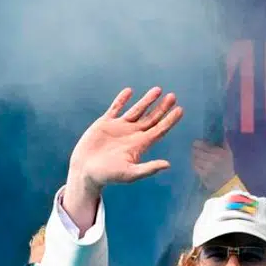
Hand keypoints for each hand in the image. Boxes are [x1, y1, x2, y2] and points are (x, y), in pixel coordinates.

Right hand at [69, 87, 183, 192]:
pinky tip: (129, 91)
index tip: (180, 110)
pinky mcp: (105, 123)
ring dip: (147, 100)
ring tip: (158, 89)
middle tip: (173, 97)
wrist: (85, 171)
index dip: (170, 120)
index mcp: (139, 145)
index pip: (159, 130)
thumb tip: (167, 165)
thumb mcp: (129, 174)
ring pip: (137, 110)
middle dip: (162, 108)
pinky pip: (116, 108)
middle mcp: (132, 134)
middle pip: (151, 118)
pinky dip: (122, 100)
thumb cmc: (107, 176)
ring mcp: (119, 128)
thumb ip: (148, 169)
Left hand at [191, 140, 235, 194]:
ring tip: (195, 156)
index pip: (202, 145)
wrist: (229, 183)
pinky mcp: (203, 175)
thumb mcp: (229, 153)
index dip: (197, 143)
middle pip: (196, 152)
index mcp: (217, 153)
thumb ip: (225, 141)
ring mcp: (206, 168)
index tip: (195, 142)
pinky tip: (196, 163)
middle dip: (194, 150)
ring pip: (194, 160)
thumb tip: (224, 128)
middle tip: (193, 149)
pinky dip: (194, 164)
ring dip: (193, 157)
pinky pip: (195, 168)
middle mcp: (210, 160)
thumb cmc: (229, 166)